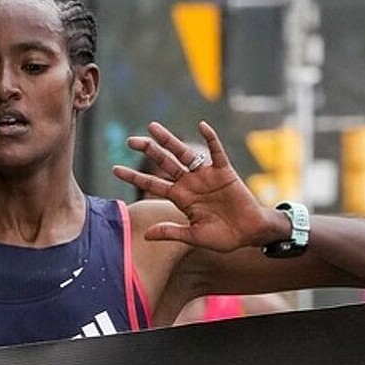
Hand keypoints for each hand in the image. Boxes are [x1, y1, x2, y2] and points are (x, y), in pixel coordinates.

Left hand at [113, 121, 278, 251]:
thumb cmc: (222, 237)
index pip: (153, 183)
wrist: (249, 234)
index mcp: (181, 197)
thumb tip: (145, 235)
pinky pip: (217, 152)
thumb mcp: (193, 236)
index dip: (134, 177)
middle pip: (165, 163)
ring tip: (152, 128)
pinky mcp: (225, 172)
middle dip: (148, 151)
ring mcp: (206, 176)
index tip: (115, 169)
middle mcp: (190, 183)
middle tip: (129, 141)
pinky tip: (202, 127)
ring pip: (185, 154)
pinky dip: (211, 140)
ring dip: (170, 141)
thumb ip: (171, 232)